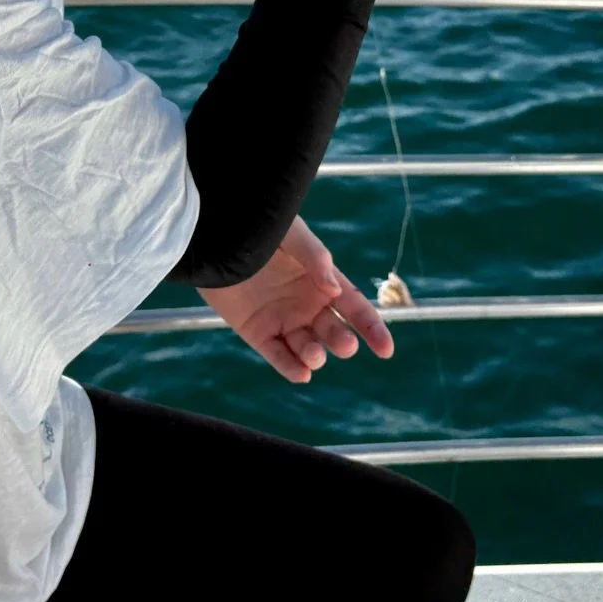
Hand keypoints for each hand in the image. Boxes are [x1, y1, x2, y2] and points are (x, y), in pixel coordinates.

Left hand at [198, 216, 394, 384]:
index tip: (385, 350)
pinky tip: (301, 373)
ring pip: (307, 348)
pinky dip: (289, 367)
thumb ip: (315, 258)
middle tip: (345, 345)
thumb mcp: (292, 235)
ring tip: (313, 354)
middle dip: (342, 341)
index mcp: (322, 281)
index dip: (372, 329)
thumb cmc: (260, 228)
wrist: (217, 234)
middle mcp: (306, 304)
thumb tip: (335, 291)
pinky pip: (277, 355)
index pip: (355, 308)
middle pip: (334, 332)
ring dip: (314, 356)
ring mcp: (282, 319)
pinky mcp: (257, 331)